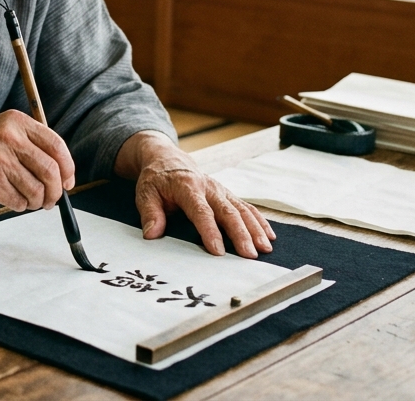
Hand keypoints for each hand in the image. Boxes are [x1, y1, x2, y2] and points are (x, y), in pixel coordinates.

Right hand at [0, 110, 75, 211]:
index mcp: (17, 122)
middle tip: (52, 199)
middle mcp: (10, 139)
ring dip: (38, 202)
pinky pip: (19, 201)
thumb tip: (61, 172)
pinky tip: (13, 201)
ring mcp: (0, 161)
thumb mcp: (2, 128)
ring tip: (31, 201)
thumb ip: (29, 142)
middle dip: (56, 191)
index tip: (68, 181)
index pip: (56, 146)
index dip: (68, 168)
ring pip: (37, 190)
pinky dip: (21, 206)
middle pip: (51, 171)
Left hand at [116, 132, 274, 258]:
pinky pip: (246, 207)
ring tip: (265, 249)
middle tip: (249, 255)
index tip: (218, 251)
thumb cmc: (156, 179)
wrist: (168, 159)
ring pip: (242, 209)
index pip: (201, 211)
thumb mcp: (145, 192)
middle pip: (228, 212)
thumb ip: (150, 213)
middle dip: (240, 234)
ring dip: (255, 229)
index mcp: (187, 187)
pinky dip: (259, 221)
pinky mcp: (227, 194)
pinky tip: (269, 236)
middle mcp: (208, 187)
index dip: (210, 231)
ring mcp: (221, 190)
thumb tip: (152, 234)